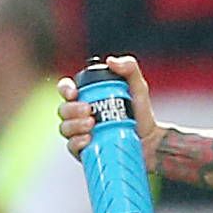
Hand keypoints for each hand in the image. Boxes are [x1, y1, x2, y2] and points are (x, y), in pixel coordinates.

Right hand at [56, 52, 159, 170]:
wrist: (149, 142)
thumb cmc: (141, 113)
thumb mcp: (138, 87)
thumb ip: (129, 68)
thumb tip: (110, 61)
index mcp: (87, 97)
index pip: (66, 89)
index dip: (65, 89)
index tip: (74, 93)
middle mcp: (78, 115)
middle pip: (63, 109)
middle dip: (72, 109)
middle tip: (90, 111)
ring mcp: (79, 133)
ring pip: (64, 128)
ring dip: (74, 125)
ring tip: (92, 125)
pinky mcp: (83, 151)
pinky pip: (71, 146)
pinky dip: (77, 142)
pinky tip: (87, 139)